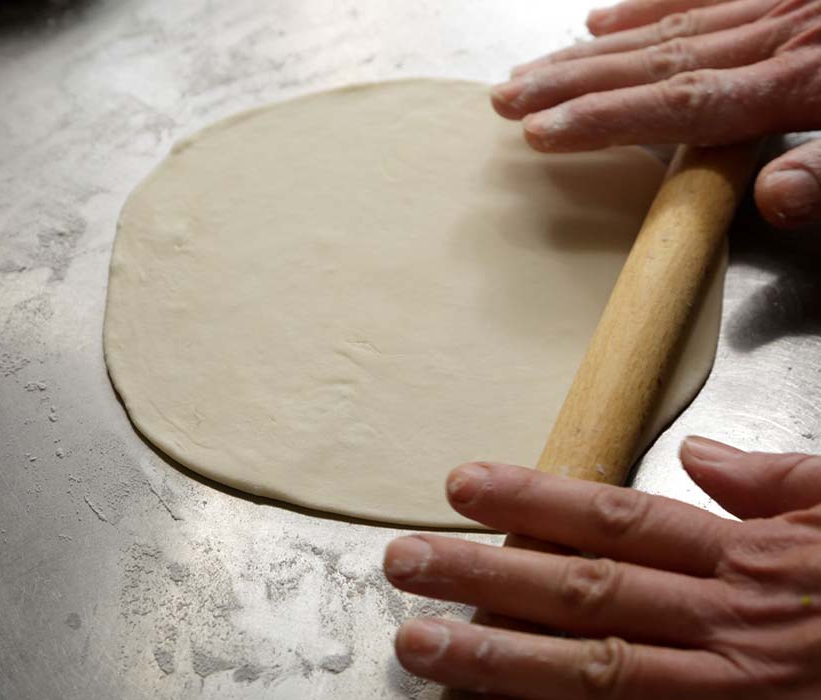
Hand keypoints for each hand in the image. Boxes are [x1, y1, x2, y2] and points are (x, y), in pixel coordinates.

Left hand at [384, 436, 820, 697]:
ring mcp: (729, 694)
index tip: (460, 486)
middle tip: (402, 564)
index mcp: (749, 560)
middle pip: (584, 594)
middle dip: (485, 578)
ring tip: (422, 646)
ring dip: (501, 662)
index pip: (618, 517)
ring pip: (596, 674)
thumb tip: (699, 458)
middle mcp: (725, 626)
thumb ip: (780, 484)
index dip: (534, 500)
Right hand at [491, 0, 820, 227]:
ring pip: (662, 30)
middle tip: (506, 99)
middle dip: (571, 83)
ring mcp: (771, 4)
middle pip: (652, 64)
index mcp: (798, 84)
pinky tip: (600, 20)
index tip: (543, 131)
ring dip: (589, 54)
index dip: (607, 118)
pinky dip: (644, 6)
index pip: (681, 105)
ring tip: (529, 71)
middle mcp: (771, 38)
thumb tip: (772, 199)